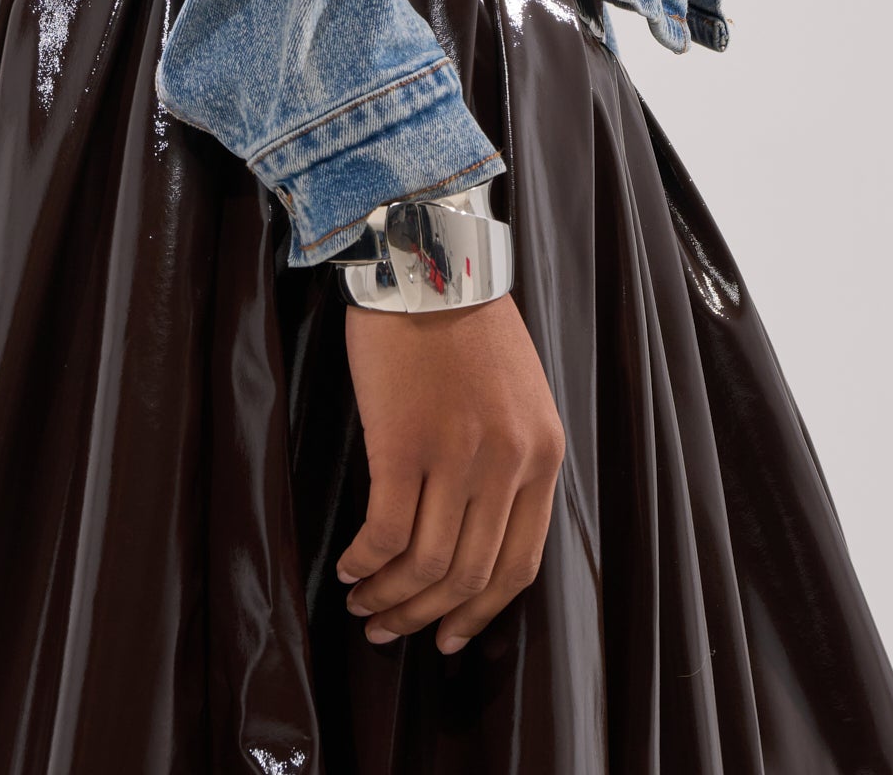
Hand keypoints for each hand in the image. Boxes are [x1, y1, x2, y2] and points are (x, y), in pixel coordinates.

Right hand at [336, 293, 566, 654]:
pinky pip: (386, 533)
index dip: (480, 610)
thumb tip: (478, 530)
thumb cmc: (464, 320)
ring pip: (427, 565)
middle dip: (426, 616)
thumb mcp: (518, 392)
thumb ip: (511, 457)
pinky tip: (349, 566)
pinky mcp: (404, 443)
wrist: (428, 258)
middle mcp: (509, 462)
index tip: (449, 634)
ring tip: (362, 604)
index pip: (520, 565)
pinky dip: (365, 562)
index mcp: (543, 453)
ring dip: (390, 597)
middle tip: (389, 629)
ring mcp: (458, 455)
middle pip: (470, 575)